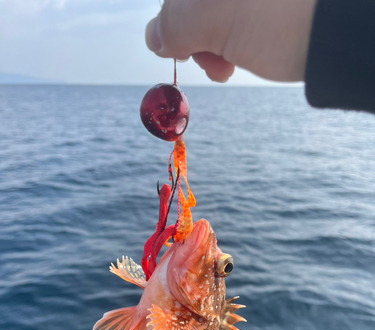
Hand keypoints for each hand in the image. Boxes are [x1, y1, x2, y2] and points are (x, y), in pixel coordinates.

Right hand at [146, 0, 316, 82]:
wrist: (339, 33)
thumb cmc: (276, 19)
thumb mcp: (213, 20)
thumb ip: (174, 24)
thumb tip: (153, 38)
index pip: (176, 0)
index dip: (172, 24)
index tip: (179, 53)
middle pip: (196, 7)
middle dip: (196, 39)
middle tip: (210, 64)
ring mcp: (252, 3)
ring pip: (218, 18)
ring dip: (214, 47)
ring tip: (227, 69)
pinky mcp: (268, 12)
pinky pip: (238, 24)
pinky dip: (234, 42)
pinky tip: (242, 58)